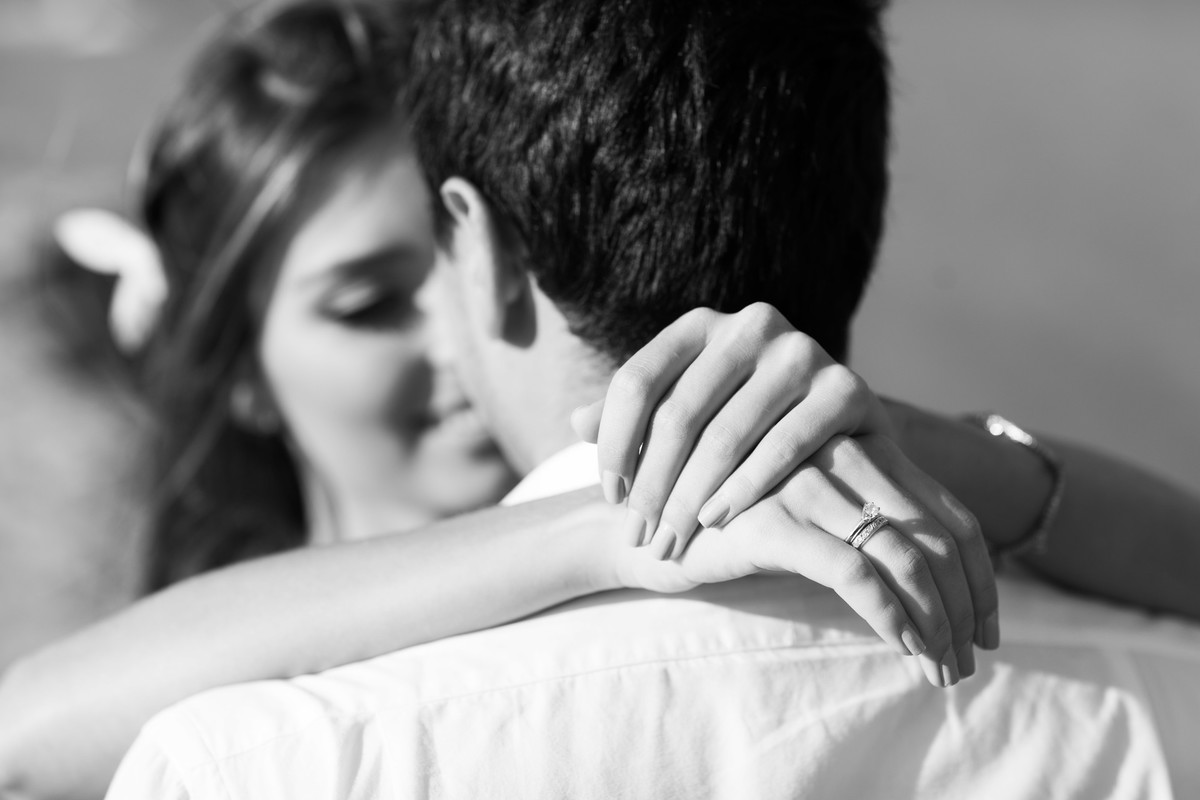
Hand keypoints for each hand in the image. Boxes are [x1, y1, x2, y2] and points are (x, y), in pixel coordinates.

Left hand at [572, 303, 891, 558]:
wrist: (846, 434)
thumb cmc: (749, 426)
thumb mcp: (690, 410)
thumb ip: (638, 416)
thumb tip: (576, 424)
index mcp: (702, 325)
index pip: (637, 381)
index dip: (615, 443)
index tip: (610, 497)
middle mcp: (751, 325)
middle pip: (678, 414)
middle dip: (652, 484)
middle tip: (639, 535)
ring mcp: (801, 352)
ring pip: (726, 435)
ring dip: (691, 497)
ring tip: (671, 538)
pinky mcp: (846, 387)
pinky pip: (785, 445)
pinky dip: (746, 487)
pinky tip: (717, 520)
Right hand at [610, 434, 997, 688]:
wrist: (640, 526)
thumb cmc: (727, 528)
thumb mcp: (806, 519)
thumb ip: (861, 524)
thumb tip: (932, 584)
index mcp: (858, 454)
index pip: (947, 514)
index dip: (981, 576)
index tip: (987, 631)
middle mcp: (839, 457)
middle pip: (937, 535)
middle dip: (965, 607)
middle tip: (967, 663)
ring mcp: (806, 485)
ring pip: (905, 555)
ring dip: (936, 621)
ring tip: (940, 670)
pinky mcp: (772, 521)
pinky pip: (855, 572)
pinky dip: (891, 617)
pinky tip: (902, 648)